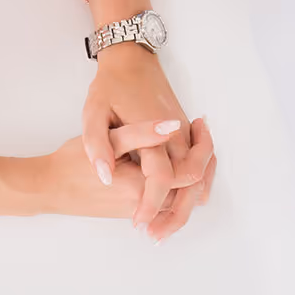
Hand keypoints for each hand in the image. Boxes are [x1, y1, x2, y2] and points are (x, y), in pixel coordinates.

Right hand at [0, 121, 215, 239]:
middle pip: (189, 187)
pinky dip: (175, 178)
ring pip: (178, 193)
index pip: (190, 173)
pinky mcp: (132, 208)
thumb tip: (173, 126)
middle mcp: (145, 204)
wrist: (47, 187)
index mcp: (142, 188)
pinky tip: (172, 153)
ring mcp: (139, 209)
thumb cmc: (72, 164)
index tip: (200, 121)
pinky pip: (164, 195)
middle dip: (201, 158)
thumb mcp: (106, 140)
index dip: (202, 147)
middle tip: (201, 127)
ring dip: (190, 168)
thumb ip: (141, 134)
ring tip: (192, 137)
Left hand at [84, 43, 214, 232]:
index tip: (137, 223)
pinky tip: (179, 200)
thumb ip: (97, 145)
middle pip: (190, 184)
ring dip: (188, 203)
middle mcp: (176, 135)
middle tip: (154, 235)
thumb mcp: (93, 112)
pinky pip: (201, 165)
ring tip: (163, 226)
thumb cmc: (111, 86)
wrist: (133, 59)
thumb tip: (105, 175)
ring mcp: (185, 134)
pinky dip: (195, 186)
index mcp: (154, 132)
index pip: (162, 178)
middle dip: (176, 215)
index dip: (151, 204)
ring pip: (201, 176)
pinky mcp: (187, 132)